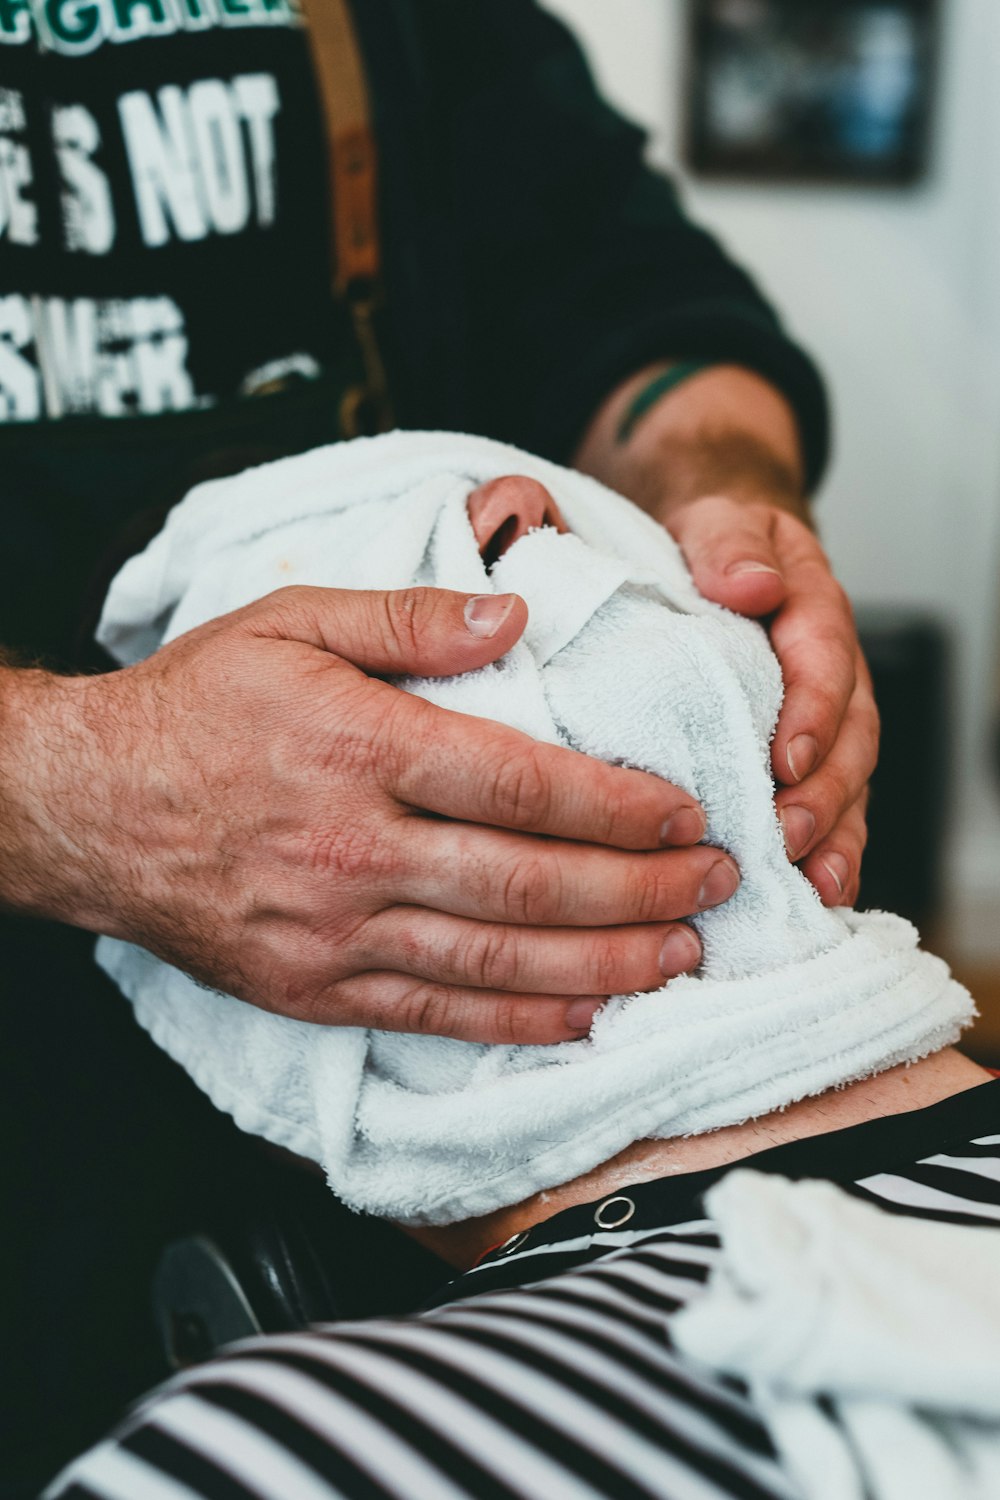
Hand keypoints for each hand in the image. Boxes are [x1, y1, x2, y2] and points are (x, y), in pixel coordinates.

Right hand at [3, 587, 740, 1042]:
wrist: (88, 806)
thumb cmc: (198, 705)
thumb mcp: (290, 620)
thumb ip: (409, 617)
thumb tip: (515, 615)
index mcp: (358, 747)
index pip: (519, 783)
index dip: (618, 805)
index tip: (686, 812)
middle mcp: (353, 849)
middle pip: (528, 882)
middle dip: (640, 889)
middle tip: (717, 885)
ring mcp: (333, 933)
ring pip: (496, 963)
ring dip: (604, 962)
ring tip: (681, 954)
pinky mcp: (315, 990)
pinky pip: (434, 1017)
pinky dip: (518, 1023)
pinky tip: (586, 1015)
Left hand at [666, 494, 877, 906]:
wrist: (722, 561)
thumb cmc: (717, 548)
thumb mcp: (717, 523)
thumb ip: (731, 547)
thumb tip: (751, 585)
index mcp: (813, 614)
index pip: (826, 664)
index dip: (813, 716)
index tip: (785, 761)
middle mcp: (832, 677)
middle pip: (850, 740)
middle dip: (826, 795)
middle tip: (791, 837)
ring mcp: (824, 725)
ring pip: (848, 786)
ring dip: (835, 838)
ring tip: (816, 886)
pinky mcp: (804, 762)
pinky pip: (828, 811)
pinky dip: (825, 855)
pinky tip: (809, 899)